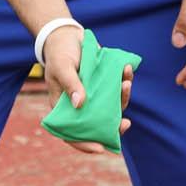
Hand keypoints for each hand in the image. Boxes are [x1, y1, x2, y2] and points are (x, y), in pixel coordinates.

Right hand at [41, 26, 132, 153]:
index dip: (85, 144)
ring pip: (111, 107)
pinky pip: (117, 89)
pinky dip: (124, 81)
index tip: (100, 148)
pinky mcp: (104, 84)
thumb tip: (80, 104)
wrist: (68, 37)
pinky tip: (126, 69)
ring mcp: (94, 96)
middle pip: (97, 124)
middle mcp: (81, 106)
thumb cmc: (59, 54)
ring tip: (126, 83)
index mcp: (64, 109)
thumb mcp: (61, 67)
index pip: (72, 134)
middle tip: (125, 124)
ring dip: (122, 98)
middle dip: (113, 126)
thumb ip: (70, 84)